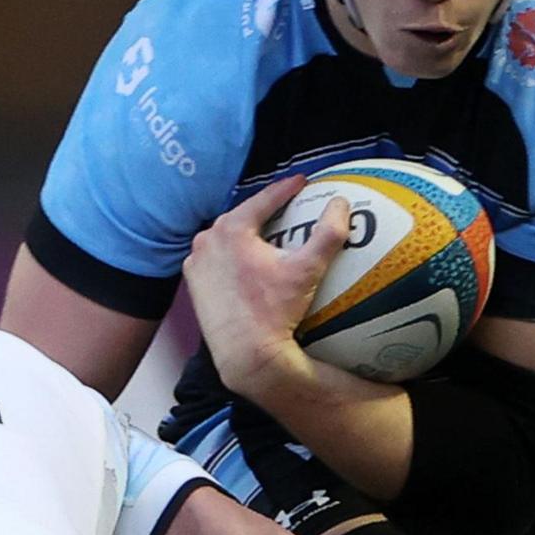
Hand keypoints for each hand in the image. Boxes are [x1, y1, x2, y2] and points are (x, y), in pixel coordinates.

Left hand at [184, 176, 351, 400]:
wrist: (244, 353)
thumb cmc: (275, 311)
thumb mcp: (307, 270)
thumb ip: (328, 233)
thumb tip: (342, 203)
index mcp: (231, 228)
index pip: (264, 199)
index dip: (286, 189)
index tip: (302, 182)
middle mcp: (208, 239)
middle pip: (242, 216)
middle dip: (263, 209)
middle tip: (286, 206)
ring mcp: (196, 261)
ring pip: (225, 236)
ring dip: (244, 232)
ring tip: (266, 232)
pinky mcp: (193, 282)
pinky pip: (214, 259)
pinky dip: (229, 255)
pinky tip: (246, 261)